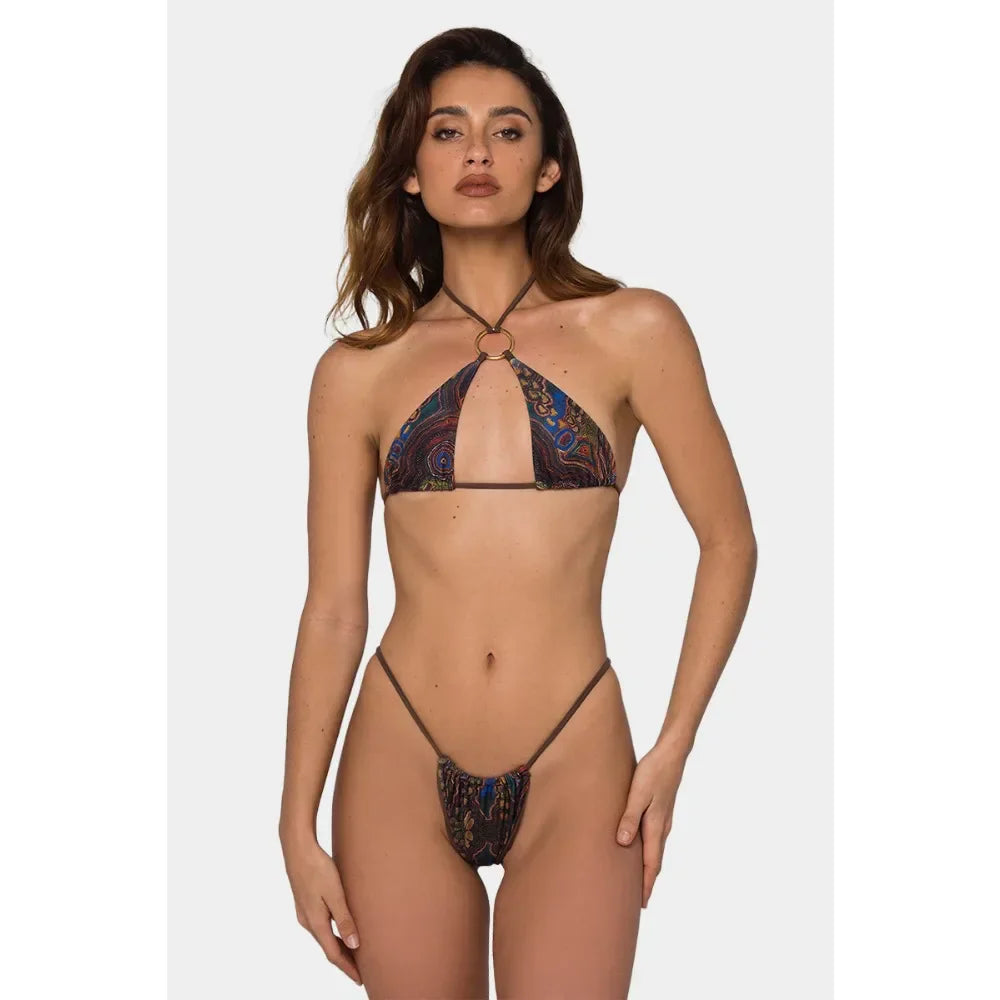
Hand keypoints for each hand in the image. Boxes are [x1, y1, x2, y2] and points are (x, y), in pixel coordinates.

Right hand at [281, 833, 362, 985]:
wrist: (297, 848)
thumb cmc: (317, 868)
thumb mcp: (335, 893)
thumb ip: (344, 919)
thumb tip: (354, 945)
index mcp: (315, 922)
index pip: (333, 954)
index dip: (347, 968)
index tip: (360, 979)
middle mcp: (308, 921)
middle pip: (328, 948)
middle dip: (344, 960)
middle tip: (361, 970)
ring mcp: (304, 912)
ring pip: (323, 936)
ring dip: (338, 946)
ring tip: (354, 952)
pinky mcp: (305, 902)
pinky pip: (320, 925)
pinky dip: (332, 933)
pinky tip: (339, 928)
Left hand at [615, 741, 687, 908]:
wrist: (672, 754)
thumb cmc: (653, 772)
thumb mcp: (637, 794)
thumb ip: (629, 817)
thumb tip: (623, 843)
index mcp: (655, 826)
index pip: (651, 863)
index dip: (646, 884)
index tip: (642, 904)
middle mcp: (662, 827)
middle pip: (655, 861)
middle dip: (648, 881)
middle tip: (640, 901)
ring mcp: (664, 819)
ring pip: (656, 850)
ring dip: (649, 867)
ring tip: (639, 880)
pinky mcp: (662, 811)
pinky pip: (656, 839)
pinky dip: (650, 851)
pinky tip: (641, 848)